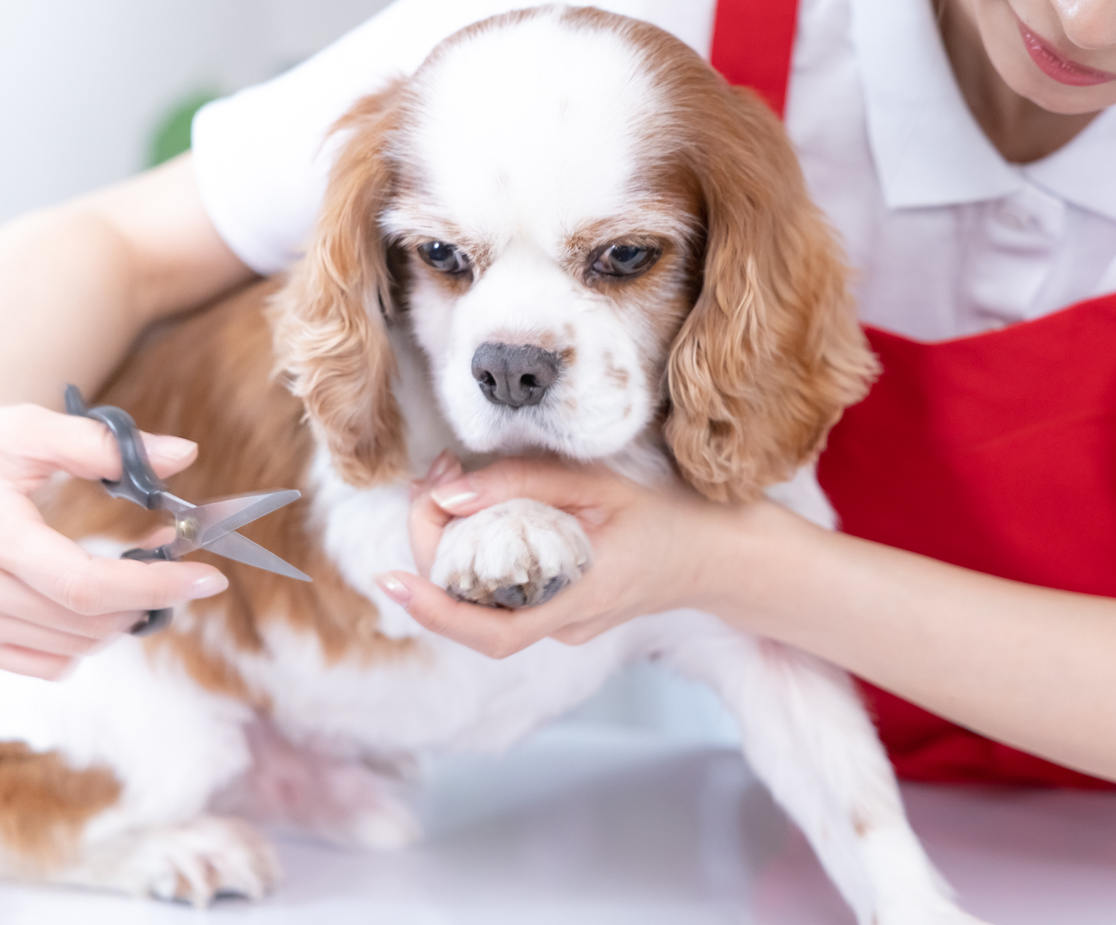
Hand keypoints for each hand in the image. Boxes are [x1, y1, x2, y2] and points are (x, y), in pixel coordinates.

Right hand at [0, 395, 229, 678]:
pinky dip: (79, 640)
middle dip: (149, 596)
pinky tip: (87, 600)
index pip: (88, 586)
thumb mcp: (24, 428)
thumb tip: (184, 455)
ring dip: (119, 617)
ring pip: (71, 647)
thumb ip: (105, 445)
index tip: (209, 576)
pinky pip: (40, 662)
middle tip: (175, 557)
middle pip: (88, 622)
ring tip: (135, 572)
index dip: (157, 585)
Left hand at [377, 454, 750, 656]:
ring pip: (488, 603)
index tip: (393, 567)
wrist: (723, 553)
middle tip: (425, 487)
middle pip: (474, 616)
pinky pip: (510, 591)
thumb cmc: (670, 514)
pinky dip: (483, 554)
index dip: (431, 607)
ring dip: (453, 553)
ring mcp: (568, 626)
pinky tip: (478, 510)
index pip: (488, 631)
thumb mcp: (601, 484)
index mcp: (580, 601)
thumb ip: (524, 484)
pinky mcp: (568, 613)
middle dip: (432, 556)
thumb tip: (447, 496)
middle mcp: (568, 626)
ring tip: (442, 489)